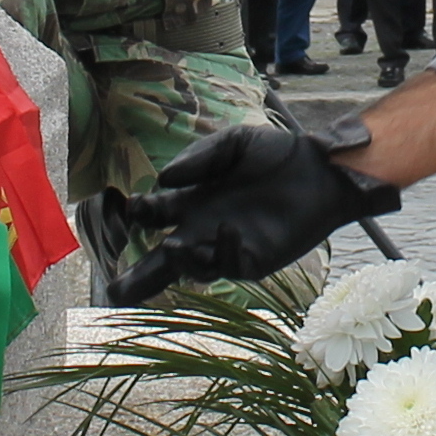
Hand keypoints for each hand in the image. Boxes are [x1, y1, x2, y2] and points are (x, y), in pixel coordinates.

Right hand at [84, 125, 403, 304]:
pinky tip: (228, 229)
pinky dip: (224, 252)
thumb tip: (162, 179)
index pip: (153, 216)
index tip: (131, 207)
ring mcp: (227, 247)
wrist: (320, 167)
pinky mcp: (256, 260)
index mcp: (192, 200)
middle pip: (161, 262)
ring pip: (193, 270)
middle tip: (115, 292)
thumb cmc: (275, 153)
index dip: (138, 214)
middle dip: (137, 280)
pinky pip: (231, 266)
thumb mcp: (233, 143)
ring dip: (182, 262)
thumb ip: (199, 156)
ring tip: (175, 246)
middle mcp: (203, 228)